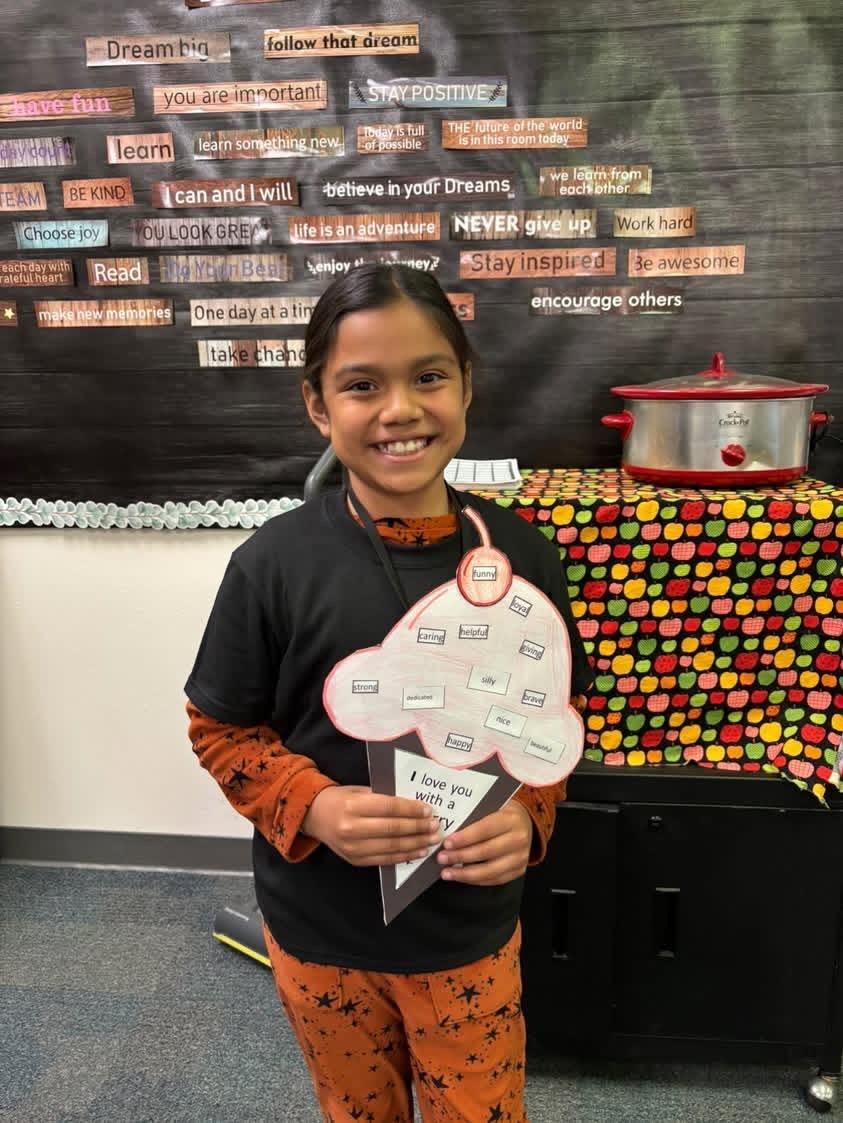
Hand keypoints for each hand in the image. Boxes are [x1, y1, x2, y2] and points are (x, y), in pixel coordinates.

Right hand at [302, 785, 441, 866]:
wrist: (314, 816)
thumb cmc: (340, 799)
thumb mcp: (359, 791)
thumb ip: (382, 797)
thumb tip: (413, 805)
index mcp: (353, 805)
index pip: (390, 808)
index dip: (412, 810)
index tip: (428, 810)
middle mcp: (352, 828)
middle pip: (393, 829)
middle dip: (418, 828)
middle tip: (435, 826)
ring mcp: (353, 847)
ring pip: (392, 847)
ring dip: (416, 844)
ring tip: (432, 840)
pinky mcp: (355, 860)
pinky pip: (385, 859)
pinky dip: (404, 856)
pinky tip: (418, 851)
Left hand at [437, 801, 532, 885]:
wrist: (526, 823)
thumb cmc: (502, 813)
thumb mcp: (492, 807)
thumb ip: (475, 817)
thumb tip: (448, 832)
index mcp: (511, 819)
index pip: (484, 830)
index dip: (464, 838)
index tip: (446, 843)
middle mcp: (519, 839)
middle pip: (486, 851)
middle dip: (460, 856)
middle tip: (441, 858)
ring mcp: (520, 857)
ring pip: (490, 870)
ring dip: (465, 874)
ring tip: (446, 872)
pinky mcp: (519, 870)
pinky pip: (495, 879)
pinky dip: (475, 880)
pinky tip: (461, 877)